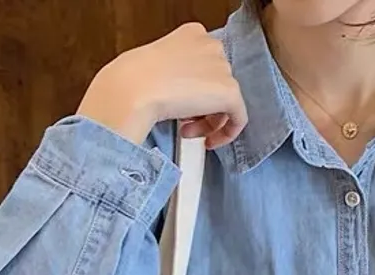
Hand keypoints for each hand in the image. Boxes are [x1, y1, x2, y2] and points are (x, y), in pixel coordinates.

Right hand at [78, 23, 247, 147]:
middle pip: (216, 85)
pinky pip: (239, 118)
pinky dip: (226, 134)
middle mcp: (212, 46)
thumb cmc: (135, 79)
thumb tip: (187, 97)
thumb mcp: (159, 67)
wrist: (135, 87)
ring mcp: (222, 68)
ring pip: (226, 103)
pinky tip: (208, 140)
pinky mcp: (230, 91)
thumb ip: (179, 74)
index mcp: (193, 34)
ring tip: (186, 130)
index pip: (206, 67)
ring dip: (207, 122)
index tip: (183, 105)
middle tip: (184, 122)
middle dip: (201, 108)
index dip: (195, 90)